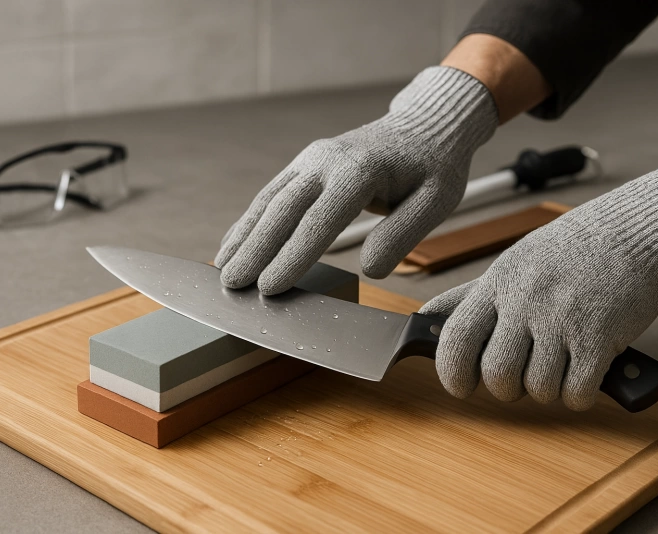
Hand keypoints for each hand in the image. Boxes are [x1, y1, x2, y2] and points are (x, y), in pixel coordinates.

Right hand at [216, 67, 497, 294]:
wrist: (425, 125)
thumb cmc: (434, 166)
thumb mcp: (437, 200)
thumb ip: (403, 234)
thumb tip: (371, 268)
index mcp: (360, 171)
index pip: (319, 221)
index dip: (292, 257)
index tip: (269, 287)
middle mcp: (327, 160)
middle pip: (282, 210)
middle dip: (254, 250)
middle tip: (231, 285)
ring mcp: (312, 159)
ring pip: (269, 200)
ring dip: (244, 235)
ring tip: (221, 268)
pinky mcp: (306, 164)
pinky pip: (272, 193)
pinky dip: (251, 220)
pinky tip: (236, 243)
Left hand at [421, 145, 657, 409]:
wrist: (634, 232)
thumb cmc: (569, 251)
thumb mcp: (510, 263)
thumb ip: (467, 294)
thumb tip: (426, 315)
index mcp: (497, 284)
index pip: (455, 338)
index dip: (451, 373)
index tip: (461, 386)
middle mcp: (524, 301)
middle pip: (496, 374)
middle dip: (506, 389)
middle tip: (521, 376)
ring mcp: (561, 319)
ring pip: (538, 389)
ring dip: (548, 390)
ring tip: (559, 364)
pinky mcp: (599, 337)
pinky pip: (576, 393)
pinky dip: (579, 394)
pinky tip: (585, 371)